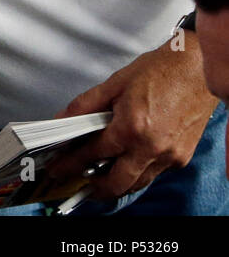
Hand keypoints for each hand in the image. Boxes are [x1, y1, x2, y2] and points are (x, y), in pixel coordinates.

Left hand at [46, 39, 219, 199]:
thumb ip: (84, 106)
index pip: (93, 154)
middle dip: (94, 188)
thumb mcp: (113, 84)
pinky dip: (136, 173)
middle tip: (77, 181)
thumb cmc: (160, 71)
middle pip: (117, 183)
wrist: (196, 69)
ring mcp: (170, 156)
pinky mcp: (182, 157)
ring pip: (137, 183)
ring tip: (97, 176)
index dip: (71, 163)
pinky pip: (154, 174)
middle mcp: (152, 147)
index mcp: (132, 128)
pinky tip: (124, 163)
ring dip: (116, 183)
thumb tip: (62, 120)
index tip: (59, 169)